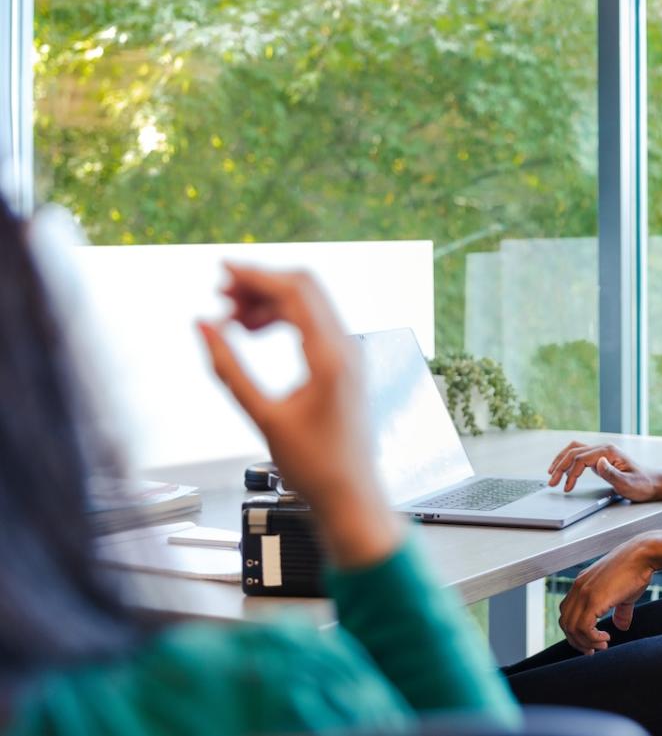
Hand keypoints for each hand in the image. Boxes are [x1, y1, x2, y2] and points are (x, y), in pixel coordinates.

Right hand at [198, 264, 401, 567]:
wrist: (351, 495)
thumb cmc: (316, 466)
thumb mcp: (263, 417)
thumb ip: (229, 369)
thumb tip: (203, 327)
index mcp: (331, 356)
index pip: (295, 291)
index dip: (256, 275)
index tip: (222, 271)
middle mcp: (347, 348)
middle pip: (304, 289)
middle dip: (260, 284)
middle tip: (221, 294)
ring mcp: (350, 354)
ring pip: (308, 304)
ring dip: (269, 302)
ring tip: (231, 318)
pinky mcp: (345, 365)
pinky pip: (313, 323)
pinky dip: (282, 318)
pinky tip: (253, 332)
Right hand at [547, 441, 657, 499]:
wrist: (652, 483)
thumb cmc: (642, 485)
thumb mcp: (628, 484)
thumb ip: (612, 473)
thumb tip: (598, 462)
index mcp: (609, 452)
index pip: (581, 458)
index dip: (571, 473)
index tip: (566, 487)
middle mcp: (603, 448)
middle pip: (574, 452)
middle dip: (560, 466)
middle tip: (552, 482)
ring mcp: (601, 452)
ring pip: (574, 450)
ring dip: (561, 460)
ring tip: (552, 474)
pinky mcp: (600, 458)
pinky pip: (579, 455)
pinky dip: (568, 461)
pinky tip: (564, 471)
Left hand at [557, 531, 661, 653]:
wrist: (642, 555)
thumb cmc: (635, 570)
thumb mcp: (624, 595)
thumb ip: (619, 611)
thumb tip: (621, 626)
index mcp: (581, 585)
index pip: (566, 613)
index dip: (575, 631)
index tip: (589, 641)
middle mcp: (578, 588)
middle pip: (565, 623)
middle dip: (577, 641)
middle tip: (593, 650)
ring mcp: (584, 593)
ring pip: (572, 628)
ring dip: (586, 643)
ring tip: (602, 645)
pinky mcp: (593, 599)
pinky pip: (583, 627)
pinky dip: (592, 638)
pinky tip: (605, 638)